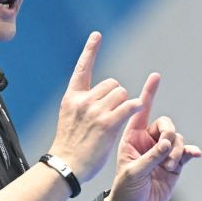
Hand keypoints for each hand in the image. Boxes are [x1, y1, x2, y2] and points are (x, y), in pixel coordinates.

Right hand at [48, 32, 143, 180]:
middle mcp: (83, 100)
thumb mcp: (69, 118)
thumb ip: (82, 104)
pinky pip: (129, 106)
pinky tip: (135, 112)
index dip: (90, 50)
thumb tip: (99, 97)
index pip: (83, 68)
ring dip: (124, 104)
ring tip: (118, 120)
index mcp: (72, 97)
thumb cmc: (69, 146)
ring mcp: (96, 111)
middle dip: (116, 95)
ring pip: (121, 94)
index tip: (97, 35)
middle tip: (113, 113)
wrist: (66, 165)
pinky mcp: (108, 123)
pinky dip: (134, 107)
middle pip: (112, 84)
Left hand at [105, 73, 201, 200]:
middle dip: (168, 133)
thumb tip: (167, 143)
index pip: (141, 111)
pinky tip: (194, 154)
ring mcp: (162, 152)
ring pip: (176, 139)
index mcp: (132, 137)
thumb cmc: (125, 189)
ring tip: (169, 166)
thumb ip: (150, 156)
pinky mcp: (175, 164)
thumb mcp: (133, 172)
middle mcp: (148, 141)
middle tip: (166, 149)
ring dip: (176, 150)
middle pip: (165, 124)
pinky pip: (186, 152)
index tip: (156, 76)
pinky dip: (190, 151)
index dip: (148, 93)